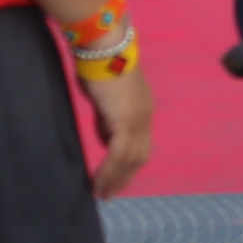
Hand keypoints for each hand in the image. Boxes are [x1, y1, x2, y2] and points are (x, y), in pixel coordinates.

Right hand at [74, 61, 153, 198]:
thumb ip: (107, 119)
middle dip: (125, 177)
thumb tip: (106, 138)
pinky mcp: (124, 120)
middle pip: (140, 156)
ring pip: (130, 159)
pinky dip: (108, 171)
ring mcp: (138, 119)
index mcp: (142, 109)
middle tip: (110, 194)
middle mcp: (145, 116)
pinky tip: (97, 182)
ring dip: (115, 179)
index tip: (117, 179)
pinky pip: (118, 154)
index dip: (129, 163)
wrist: (104, 48)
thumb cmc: (99, 66)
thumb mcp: (104, 98)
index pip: (140, 144)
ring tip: (102, 194)